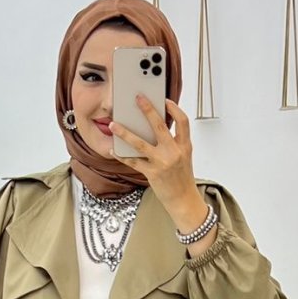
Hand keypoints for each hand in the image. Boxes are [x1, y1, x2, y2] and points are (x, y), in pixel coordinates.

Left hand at [109, 94, 199, 225]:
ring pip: (140, 143)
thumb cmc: (182, 178)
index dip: (174, 109)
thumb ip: (174, 142)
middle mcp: (174, 152)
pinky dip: (121, 155)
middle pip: (160, 126)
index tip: (165, 100)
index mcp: (185, 146)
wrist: (184, 200)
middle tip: (138, 98)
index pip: (183, 121)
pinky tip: (113, 150)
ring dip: (124, 133)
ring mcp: (162, 162)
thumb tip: (155, 128)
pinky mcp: (152, 173)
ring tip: (113, 125)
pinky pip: (133, 161)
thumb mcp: (184, 157)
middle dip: (148, 110)